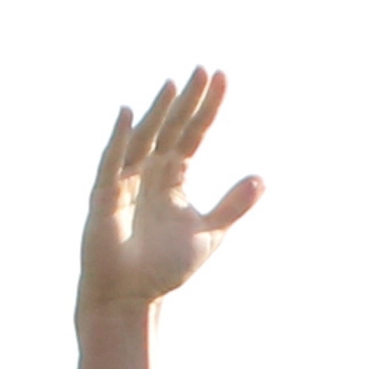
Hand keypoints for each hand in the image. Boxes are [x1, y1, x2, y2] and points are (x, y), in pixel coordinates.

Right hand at [80, 68, 263, 317]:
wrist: (131, 297)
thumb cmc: (164, 268)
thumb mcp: (209, 233)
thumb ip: (233, 206)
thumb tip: (262, 179)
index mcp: (173, 177)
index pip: (194, 134)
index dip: (208, 108)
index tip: (222, 79)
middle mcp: (149, 171)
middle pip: (171, 128)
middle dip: (187, 101)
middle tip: (203, 71)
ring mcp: (126, 180)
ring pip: (145, 138)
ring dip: (158, 112)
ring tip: (174, 84)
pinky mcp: (105, 196)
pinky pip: (113, 161)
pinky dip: (121, 138)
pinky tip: (130, 114)